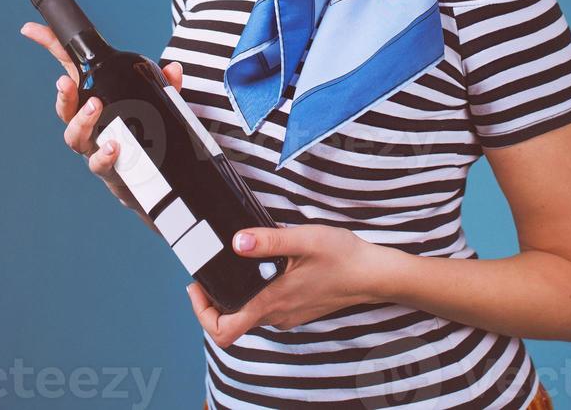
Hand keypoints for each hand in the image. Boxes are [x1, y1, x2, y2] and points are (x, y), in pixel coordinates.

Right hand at [19, 20, 182, 226]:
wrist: (152, 181)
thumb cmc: (146, 133)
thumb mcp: (158, 103)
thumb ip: (165, 86)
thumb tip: (174, 68)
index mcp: (94, 99)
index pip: (69, 70)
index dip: (50, 49)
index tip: (31, 29)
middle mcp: (88, 124)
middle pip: (65, 108)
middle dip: (64, 95)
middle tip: (67, 83)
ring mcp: (95, 147)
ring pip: (75, 136)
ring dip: (82, 121)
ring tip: (95, 107)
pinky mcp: (108, 170)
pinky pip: (100, 164)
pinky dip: (105, 155)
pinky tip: (114, 147)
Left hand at [186, 223, 382, 346]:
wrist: (372, 274)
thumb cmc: (342, 257)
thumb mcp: (304, 239)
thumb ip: (268, 239)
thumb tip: (236, 241)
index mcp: (271, 302)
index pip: (223, 331)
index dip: (202, 313)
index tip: (198, 287)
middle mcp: (276, 315)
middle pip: (231, 321)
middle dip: (213, 299)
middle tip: (208, 271)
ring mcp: (287, 314)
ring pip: (248, 314)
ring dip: (233, 294)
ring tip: (231, 263)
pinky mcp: (296, 309)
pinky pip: (265, 308)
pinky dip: (253, 292)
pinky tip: (261, 266)